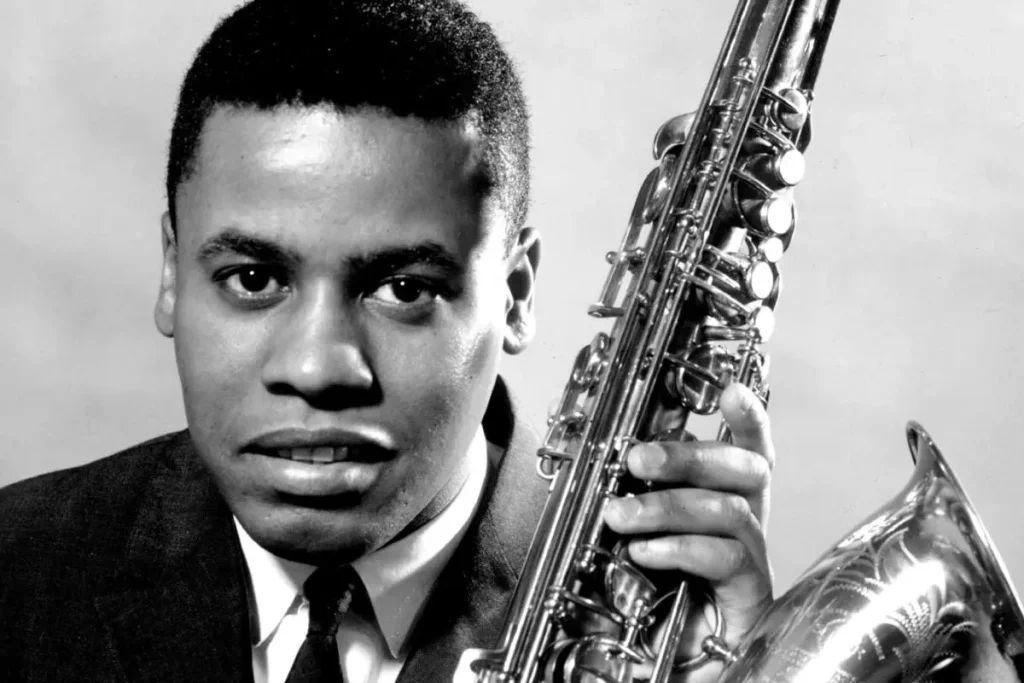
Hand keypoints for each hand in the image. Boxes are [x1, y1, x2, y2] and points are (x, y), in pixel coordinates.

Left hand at [604, 382, 774, 680]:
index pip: (747, 452)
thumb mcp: (633, 540)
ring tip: (620, 516)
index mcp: (723, 504)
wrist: (665, 667)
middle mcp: (747, 527)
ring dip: (667, 507)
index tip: (732, 389)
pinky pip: (726, 558)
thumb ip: (631, 505)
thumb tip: (600, 467)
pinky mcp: (751, 599)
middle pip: (744, 471)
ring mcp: (752, 562)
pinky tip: (645, 553)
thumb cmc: (651, 601)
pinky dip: (681, 548)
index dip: (748, 418)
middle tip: (635, 459)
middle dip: (688, 456)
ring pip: (730, 512)